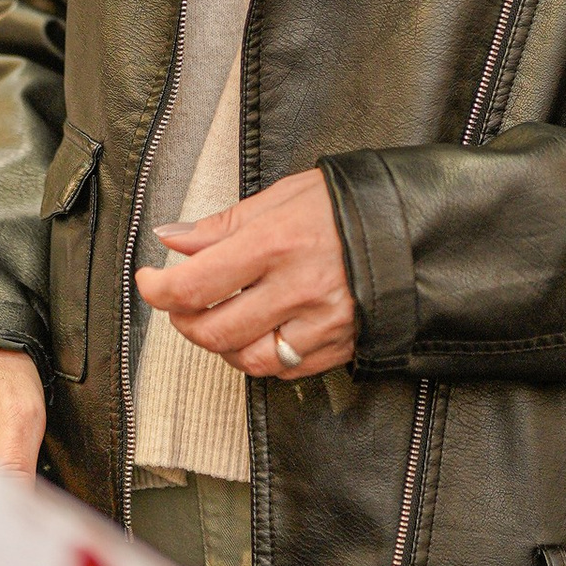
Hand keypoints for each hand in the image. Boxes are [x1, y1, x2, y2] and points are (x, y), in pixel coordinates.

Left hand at [135, 168, 357, 379]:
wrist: (415, 228)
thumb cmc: (347, 205)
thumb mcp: (283, 196)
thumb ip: (223, 225)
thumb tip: (172, 239)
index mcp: (276, 242)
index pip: (196, 283)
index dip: (158, 289)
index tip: (149, 281)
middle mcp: (297, 288)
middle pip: (215, 331)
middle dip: (185, 322)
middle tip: (180, 305)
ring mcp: (320, 323)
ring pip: (247, 359)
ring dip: (221, 345)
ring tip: (219, 320)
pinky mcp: (338, 346)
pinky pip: (285, 369)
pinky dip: (260, 357)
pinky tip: (258, 333)